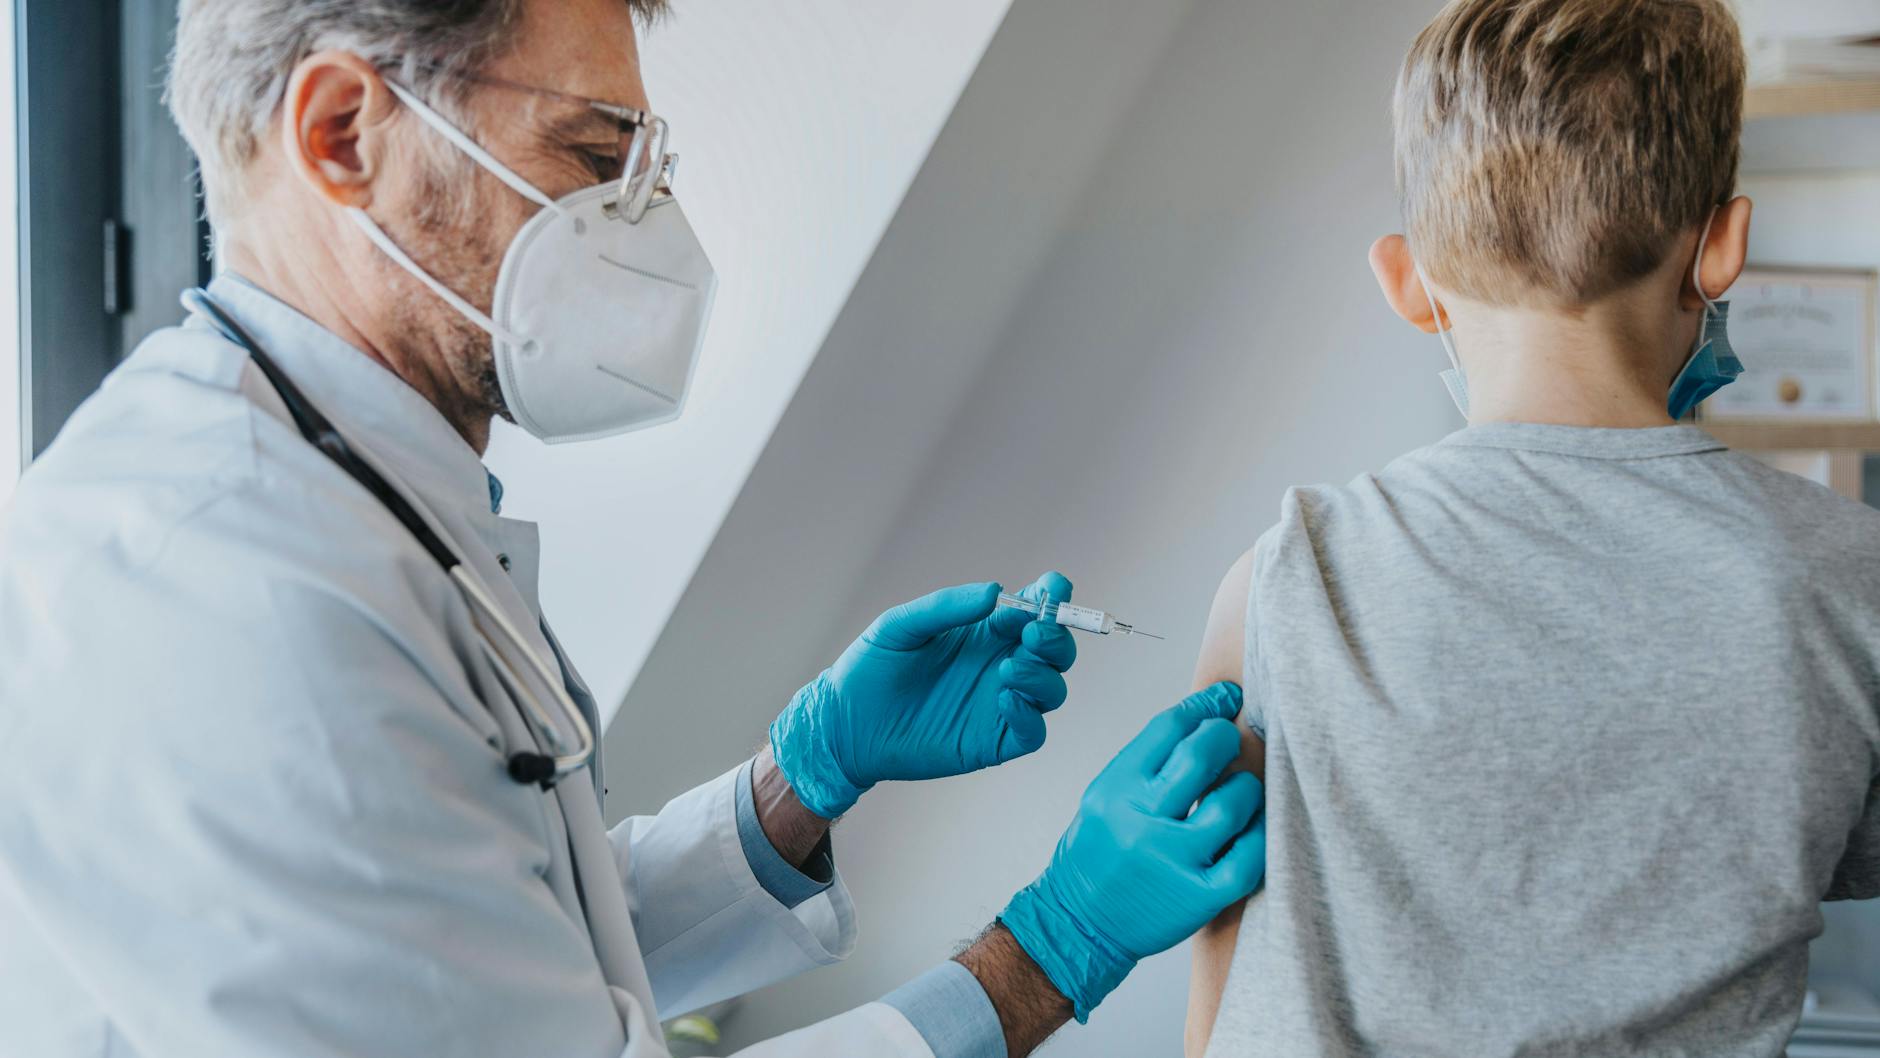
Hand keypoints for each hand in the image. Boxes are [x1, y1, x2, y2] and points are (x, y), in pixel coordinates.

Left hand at [769, 572, 1078, 818]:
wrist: (844, 725)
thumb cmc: (870, 669)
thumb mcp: (901, 626)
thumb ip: (947, 606)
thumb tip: (995, 592)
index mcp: (984, 632)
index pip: (1034, 610)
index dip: (1052, 596)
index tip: (1054, 587)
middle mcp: (999, 665)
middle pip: (1054, 650)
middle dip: (1056, 636)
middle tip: (1034, 631)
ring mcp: (999, 705)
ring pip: (1051, 689)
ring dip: (1042, 675)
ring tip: (1007, 669)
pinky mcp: (992, 742)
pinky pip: (1032, 732)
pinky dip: (1031, 714)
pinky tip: (1004, 699)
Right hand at [998, 682, 1265, 1021]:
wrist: (1078, 922)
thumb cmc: (1097, 855)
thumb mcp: (1106, 796)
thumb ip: (1149, 763)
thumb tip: (1203, 719)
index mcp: (1116, 787)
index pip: (1168, 727)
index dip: (1204, 705)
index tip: (1226, 697)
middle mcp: (1142, 819)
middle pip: (1202, 754)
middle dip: (1226, 738)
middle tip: (1232, 741)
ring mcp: (1172, 859)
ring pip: (1232, 804)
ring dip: (1246, 789)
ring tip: (1242, 789)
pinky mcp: (1198, 896)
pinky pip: (1248, 858)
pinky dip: (1258, 836)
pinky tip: (1252, 829)